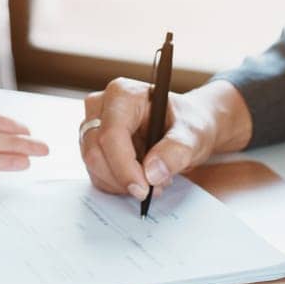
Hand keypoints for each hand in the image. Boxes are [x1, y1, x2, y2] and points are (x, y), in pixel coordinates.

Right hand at [80, 78, 252, 199]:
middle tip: (155, 187)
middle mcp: (101, 106)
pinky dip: (117, 184)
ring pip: (93, 165)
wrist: (184, 127)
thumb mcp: (192, 135)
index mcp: (123, 94)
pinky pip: (95, 173)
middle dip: (124, 178)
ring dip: (122, 183)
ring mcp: (92, 125)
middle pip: (95, 152)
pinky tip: (139, 176)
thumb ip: (175, 151)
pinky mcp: (92, 144)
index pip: (111, 134)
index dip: (124, 166)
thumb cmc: (186, 123)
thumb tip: (152, 174)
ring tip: (153, 179)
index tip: (144, 189)